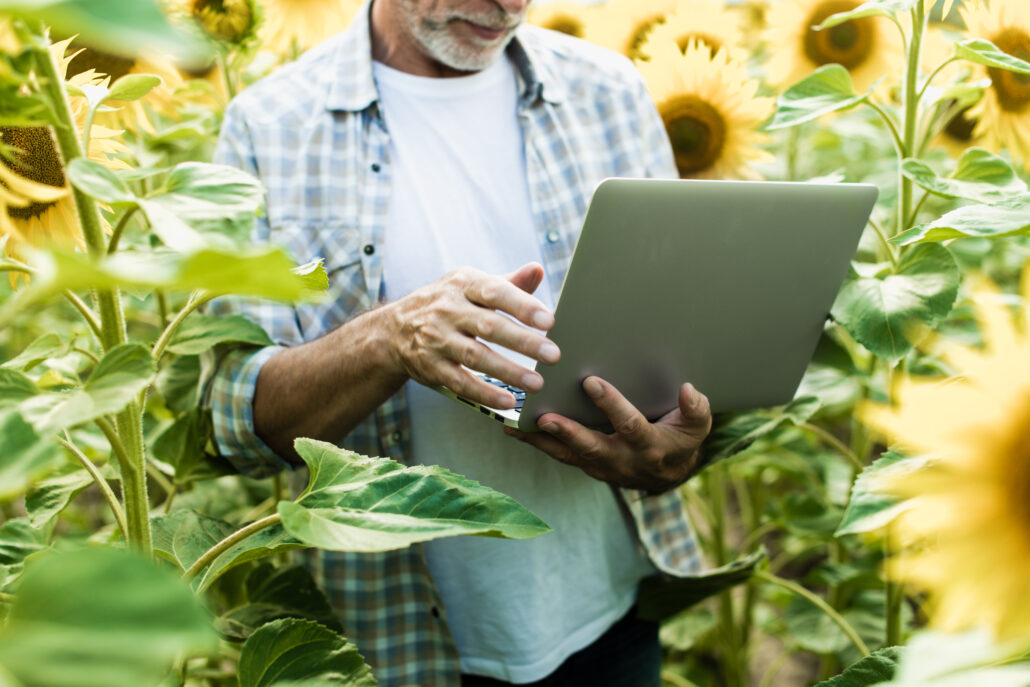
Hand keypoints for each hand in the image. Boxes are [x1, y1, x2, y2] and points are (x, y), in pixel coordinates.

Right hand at [383, 262, 559, 408]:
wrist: (394, 329)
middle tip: (553, 355)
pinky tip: (508, 401)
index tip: (549, 320)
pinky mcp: (430, 366)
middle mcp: (447, 310)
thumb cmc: (448, 304)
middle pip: (489, 326)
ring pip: (476, 356)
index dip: (522, 305)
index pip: (495, 292)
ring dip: (509, 371)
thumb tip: (538, 270)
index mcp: (463, 284)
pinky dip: (485, 393)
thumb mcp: (472, 286)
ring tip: (537, 382)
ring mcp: (436, 339)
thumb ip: (508, 283)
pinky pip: (460, 382)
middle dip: (523, 341)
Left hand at [505, 377, 711, 491]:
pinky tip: (514, 428)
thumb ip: (696, 410)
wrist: (668, 475)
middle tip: (543, 416)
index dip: (612, 405)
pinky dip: (536, 443)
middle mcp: (622, 461)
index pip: (629, 425)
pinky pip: (559, 455)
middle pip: (591, 447)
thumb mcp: (697, 427)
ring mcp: (601, 467)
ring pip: (567, 455)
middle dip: (567, 431)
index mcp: (650, 447)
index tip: (591, 382)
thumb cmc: (680, 440)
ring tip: (515, 424)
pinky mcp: (586, 466)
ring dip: (540, 441)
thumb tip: (689, 390)